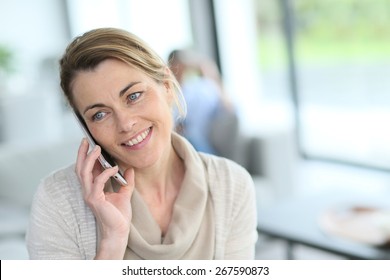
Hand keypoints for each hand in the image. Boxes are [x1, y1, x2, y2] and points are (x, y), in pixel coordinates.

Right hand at [75, 138, 134, 258]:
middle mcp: (88, 191)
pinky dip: (105, 172)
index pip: (86, 169)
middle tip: (86, 140)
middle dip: (82, 153)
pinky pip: (98, 181)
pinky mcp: (95, 199)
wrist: (119, 230)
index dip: (87, 156)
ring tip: (97, 148)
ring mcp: (90, 195)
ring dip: (90, 159)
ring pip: (84, 172)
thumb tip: (130, 169)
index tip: (90, 143)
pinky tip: (114, 168)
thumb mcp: (124, 194)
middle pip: (80, 168)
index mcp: (93, 189)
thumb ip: (126, 181)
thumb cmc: (119, 215)